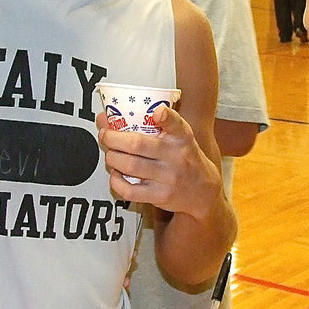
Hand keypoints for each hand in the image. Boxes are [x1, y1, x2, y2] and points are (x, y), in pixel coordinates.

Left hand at [97, 105, 222, 220]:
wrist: (203, 191)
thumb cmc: (184, 159)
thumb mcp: (178, 138)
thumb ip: (149, 126)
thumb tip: (106, 118)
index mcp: (182, 138)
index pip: (177, 124)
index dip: (166, 117)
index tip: (158, 112)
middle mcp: (176, 156)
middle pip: (137, 145)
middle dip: (113, 138)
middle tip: (106, 135)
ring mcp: (168, 178)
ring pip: (130, 166)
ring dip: (112, 158)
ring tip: (111, 154)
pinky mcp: (160, 196)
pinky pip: (129, 190)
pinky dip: (116, 181)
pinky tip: (116, 174)